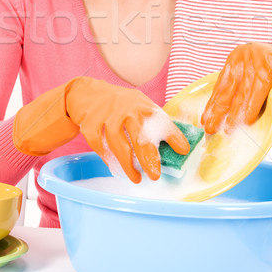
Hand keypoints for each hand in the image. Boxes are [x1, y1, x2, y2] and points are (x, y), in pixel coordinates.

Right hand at [13, 77, 189, 183]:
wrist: (88, 92)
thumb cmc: (119, 104)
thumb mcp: (139, 106)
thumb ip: (154, 122)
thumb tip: (176, 145)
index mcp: (142, 105)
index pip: (161, 120)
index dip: (173, 135)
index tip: (183, 150)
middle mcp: (126, 109)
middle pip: (139, 136)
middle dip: (148, 158)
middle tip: (155, 175)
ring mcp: (107, 115)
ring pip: (118, 143)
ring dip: (127, 164)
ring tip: (136, 178)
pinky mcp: (90, 122)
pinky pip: (98, 144)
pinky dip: (107, 157)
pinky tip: (114, 166)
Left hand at [200, 42, 271, 134]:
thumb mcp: (255, 78)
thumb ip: (241, 89)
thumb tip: (224, 112)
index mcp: (236, 57)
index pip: (221, 84)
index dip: (212, 103)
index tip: (206, 118)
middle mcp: (242, 55)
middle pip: (227, 88)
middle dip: (218, 110)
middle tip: (212, 127)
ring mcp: (255, 58)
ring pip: (242, 92)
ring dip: (235, 113)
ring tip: (228, 128)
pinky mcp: (268, 64)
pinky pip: (258, 91)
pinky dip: (252, 107)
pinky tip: (247, 119)